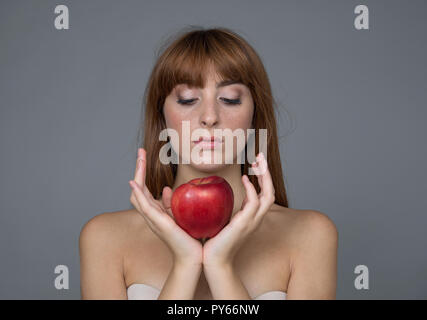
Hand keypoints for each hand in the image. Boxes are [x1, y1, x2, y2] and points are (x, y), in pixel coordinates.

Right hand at [129, 148, 202, 266]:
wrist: (193, 255)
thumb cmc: (188, 237)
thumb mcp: (180, 215)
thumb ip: (172, 203)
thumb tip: (168, 188)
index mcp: (155, 211)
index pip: (144, 188)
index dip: (142, 172)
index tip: (144, 156)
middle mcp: (150, 214)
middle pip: (137, 188)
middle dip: (138, 169)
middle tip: (140, 152)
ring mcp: (152, 218)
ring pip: (138, 194)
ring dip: (137, 175)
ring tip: (139, 159)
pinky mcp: (158, 223)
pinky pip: (144, 206)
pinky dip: (137, 193)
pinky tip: (134, 182)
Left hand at [202, 152, 274, 268]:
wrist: (213, 260)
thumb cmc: (214, 241)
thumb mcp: (222, 220)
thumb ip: (224, 207)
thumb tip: (215, 192)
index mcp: (251, 217)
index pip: (264, 193)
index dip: (262, 178)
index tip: (255, 163)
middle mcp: (256, 218)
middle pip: (270, 191)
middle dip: (267, 172)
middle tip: (260, 156)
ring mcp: (252, 221)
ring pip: (268, 194)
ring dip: (264, 176)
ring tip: (257, 161)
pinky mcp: (244, 224)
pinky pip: (254, 203)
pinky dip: (252, 189)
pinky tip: (245, 179)